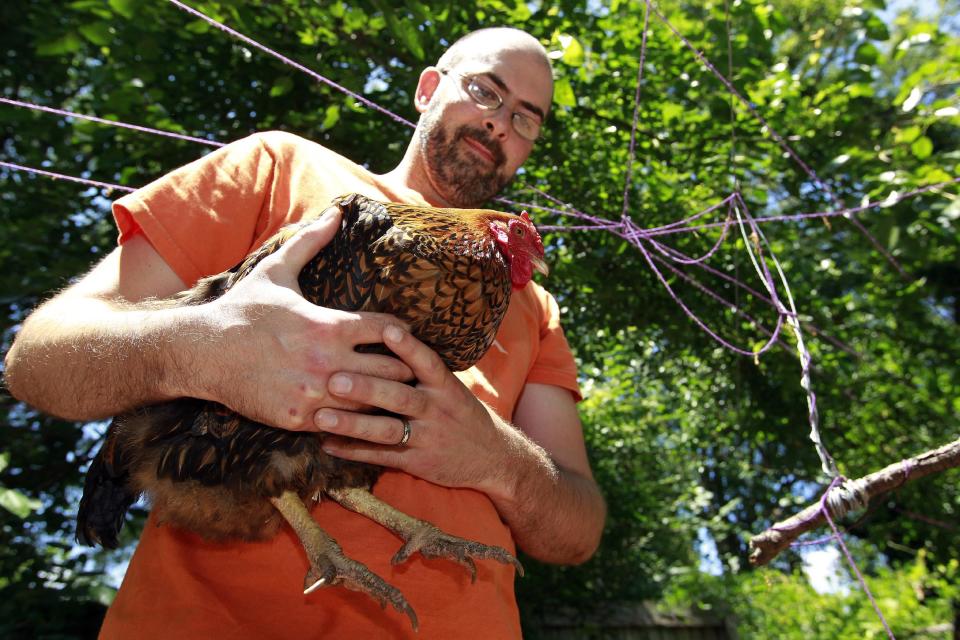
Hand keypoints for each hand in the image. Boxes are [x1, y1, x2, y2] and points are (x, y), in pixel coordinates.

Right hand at [179, 207, 412, 430]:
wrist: (202, 352)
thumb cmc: (243, 309)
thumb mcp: (276, 271)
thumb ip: (310, 242)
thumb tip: (336, 211)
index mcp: (330, 325)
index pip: (390, 330)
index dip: (403, 332)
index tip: (405, 335)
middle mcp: (327, 361)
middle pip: (392, 370)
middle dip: (403, 368)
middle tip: (409, 368)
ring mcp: (314, 393)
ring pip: (371, 402)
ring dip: (384, 398)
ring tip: (395, 394)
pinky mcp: (298, 419)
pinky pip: (342, 425)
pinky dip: (354, 420)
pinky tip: (361, 414)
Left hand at [316, 325, 510, 491]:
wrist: (492, 457)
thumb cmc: (461, 413)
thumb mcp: (452, 388)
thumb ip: (423, 369)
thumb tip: (385, 333)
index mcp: (445, 387)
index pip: (427, 362)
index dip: (408, 347)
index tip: (388, 331)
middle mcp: (436, 410)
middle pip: (400, 397)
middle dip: (367, 388)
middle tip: (334, 380)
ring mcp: (426, 438)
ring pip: (386, 431)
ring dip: (352, 424)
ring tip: (321, 417)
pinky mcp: (417, 462)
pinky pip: (381, 457)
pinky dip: (353, 451)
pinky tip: (328, 444)